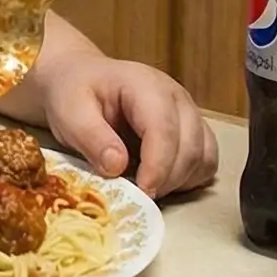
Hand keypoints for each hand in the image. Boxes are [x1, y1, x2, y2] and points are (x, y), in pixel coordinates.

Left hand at [25, 55, 219, 197]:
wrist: (79, 80)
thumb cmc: (74, 94)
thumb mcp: (70, 112)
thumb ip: (92, 137)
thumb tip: (117, 166)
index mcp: (146, 85)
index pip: (164, 128)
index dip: (157, 166)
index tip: (142, 193)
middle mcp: (176, 97)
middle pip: (190, 146)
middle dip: (166, 179)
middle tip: (137, 196)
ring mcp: (188, 113)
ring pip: (203, 156)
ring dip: (179, 182)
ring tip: (146, 187)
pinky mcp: (192, 131)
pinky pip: (206, 161)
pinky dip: (189, 179)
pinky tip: (161, 182)